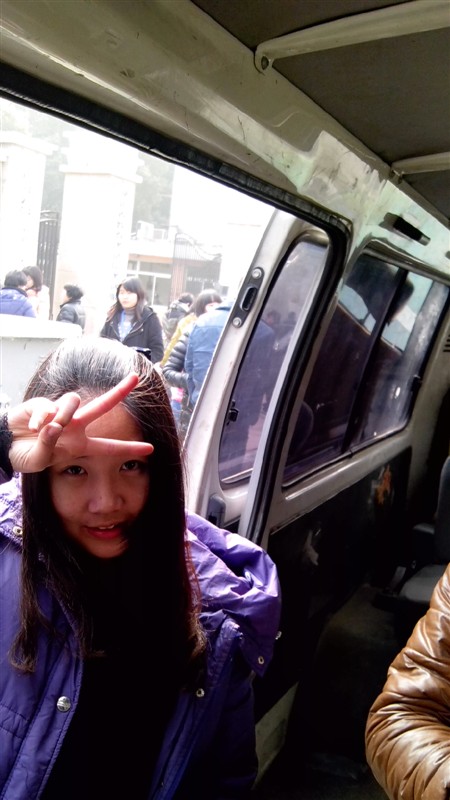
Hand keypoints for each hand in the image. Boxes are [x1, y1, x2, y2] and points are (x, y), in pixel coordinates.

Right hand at [7, 373, 153, 472]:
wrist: (6, 446)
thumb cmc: (27, 455)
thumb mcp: (40, 460)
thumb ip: (49, 446)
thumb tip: (54, 425)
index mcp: (80, 445)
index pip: (109, 447)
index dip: (129, 448)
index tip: (151, 449)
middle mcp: (75, 426)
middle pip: (102, 405)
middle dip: (119, 391)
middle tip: (136, 377)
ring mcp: (60, 413)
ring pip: (73, 402)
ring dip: (63, 415)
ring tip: (46, 429)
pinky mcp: (43, 403)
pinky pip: (48, 407)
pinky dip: (40, 419)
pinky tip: (32, 427)